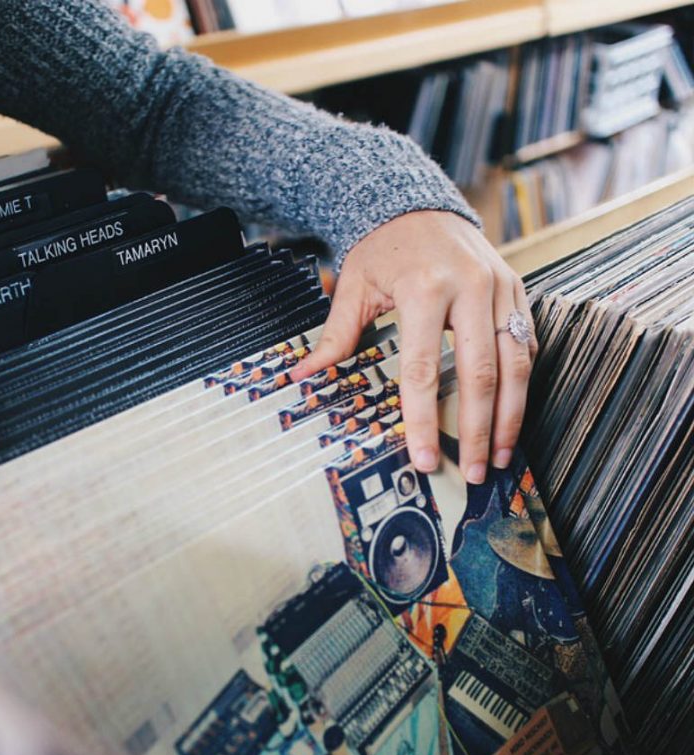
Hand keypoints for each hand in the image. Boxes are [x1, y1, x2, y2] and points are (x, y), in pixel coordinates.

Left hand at [291, 211, 535, 483]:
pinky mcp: (517, 288)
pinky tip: (513, 414)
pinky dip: (523, 383)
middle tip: (475, 471)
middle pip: (481, 374)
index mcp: (425, 289)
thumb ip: (336, 335)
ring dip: (511, 416)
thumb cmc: (383, 248)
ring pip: (517, 363)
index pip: (424, 369)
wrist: (418, 205)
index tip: (426, 458)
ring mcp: (500, 287)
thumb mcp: (353, 285)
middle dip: (479, 430)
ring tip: (502, 455)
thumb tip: (304, 376)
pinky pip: (527, 343)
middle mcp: (470, 288)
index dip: (426, 420)